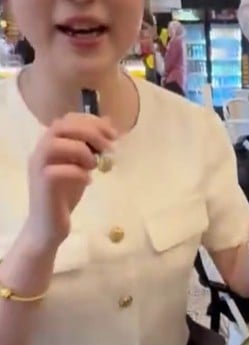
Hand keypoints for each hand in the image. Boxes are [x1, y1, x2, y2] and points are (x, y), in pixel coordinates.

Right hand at [23, 113, 117, 251]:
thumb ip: (90, 146)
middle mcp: (40, 151)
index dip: (91, 122)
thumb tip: (109, 125)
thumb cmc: (66, 193)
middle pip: (60, 127)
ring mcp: (38, 168)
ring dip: (82, 150)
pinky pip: (56, 171)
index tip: (112, 134)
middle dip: (90, 133)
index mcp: (50, 143)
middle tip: (110, 148)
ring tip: (95, 166)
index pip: (67, 120)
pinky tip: (88, 181)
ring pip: (54, 145)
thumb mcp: (82, 164)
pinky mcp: (42, 186)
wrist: (50, 224)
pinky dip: (78, 173)